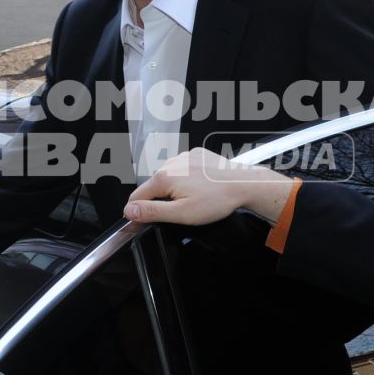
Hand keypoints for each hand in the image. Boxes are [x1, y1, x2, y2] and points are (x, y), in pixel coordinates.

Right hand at [124, 148, 293, 226]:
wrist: (243, 184)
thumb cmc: (218, 200)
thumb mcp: (181, 213)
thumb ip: (152, 211)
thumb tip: (130, 211)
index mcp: (164, 178)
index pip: (136, 196)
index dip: (139, 211)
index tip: (146, 220)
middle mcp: (171, 163)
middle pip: (153, 187)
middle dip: (162, 200)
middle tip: (182, 210)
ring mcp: (183, 156)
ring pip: (168, 177)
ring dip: (174, 189)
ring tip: (195, 198)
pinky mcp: (195, 154)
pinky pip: (183, 169)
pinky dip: (187, 179)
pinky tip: (201, 187)